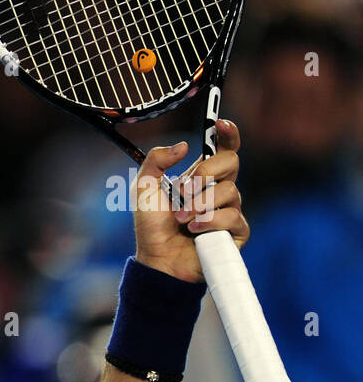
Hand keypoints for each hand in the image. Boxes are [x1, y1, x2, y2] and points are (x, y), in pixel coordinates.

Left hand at [131, 119, 248, 282]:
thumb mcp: (144, 188)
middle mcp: (219, 189)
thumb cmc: (152, 225)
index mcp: (202, 176)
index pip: (223, 148)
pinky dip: (209, 222)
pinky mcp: (236, 231)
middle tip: (184, 190)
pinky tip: (193, 230)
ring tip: (181, 219)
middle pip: (231, 162)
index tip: (220, 123)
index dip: (227, 133)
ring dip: (199, 205)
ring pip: (229, 191)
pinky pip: (232, 216)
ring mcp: (230, 209)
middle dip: (206, 172)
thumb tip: (184, 146)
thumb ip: (156, 161)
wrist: (157, 258)